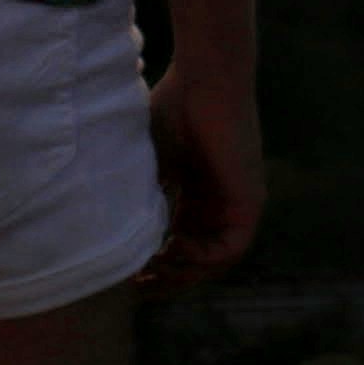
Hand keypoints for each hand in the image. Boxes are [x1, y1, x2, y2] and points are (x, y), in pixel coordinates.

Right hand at [139, 59, 261, 291]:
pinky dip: (202, 257)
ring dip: (183, 272)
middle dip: (167, 278)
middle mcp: (219, 202)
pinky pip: (231, 248)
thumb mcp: (148, 161)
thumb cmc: (174, 106)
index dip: (155, 264)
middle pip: (198, 260)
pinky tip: (174, 245)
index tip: (127, 276)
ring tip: (152, 268)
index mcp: (197, 193)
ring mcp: (237, 203)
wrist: (206, 78)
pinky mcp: (250, 201)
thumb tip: (113, 237)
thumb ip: (139, 196)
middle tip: (136, 286)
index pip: (181, 243)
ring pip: (214, 261)